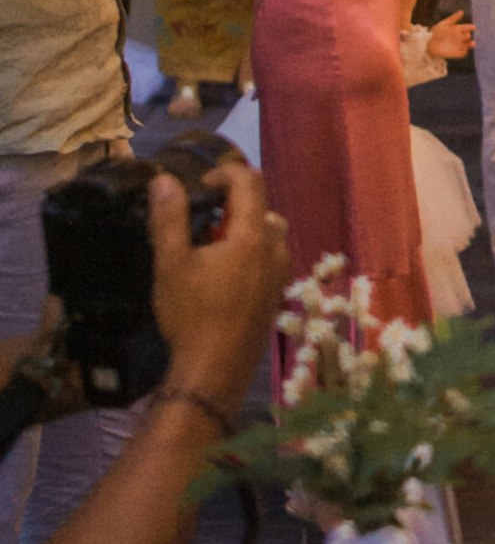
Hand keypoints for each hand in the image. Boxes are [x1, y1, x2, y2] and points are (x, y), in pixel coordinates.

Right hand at [148, 159, 289, 411]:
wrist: (215, 370)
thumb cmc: (191, 315)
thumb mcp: (171, 264)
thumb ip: (169, 218)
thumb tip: (164, 180)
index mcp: (254, 236)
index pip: (250, 181)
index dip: (225, 172)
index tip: (201, 185)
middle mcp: (276, 250)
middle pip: (260, 207)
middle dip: (231, 205)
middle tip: (200, 221)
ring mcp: (280, 275)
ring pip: (266, 234)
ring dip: (240, 231)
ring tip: (207, 250)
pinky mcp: (277, 295)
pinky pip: (268, 259)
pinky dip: (248, 253)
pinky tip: (221, 277)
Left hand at [426, 11, 473, 61]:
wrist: (428, 43)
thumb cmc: (436, 32)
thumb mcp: (445, 23)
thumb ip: (454, 18)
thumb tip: (462, 11)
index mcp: (457, 29)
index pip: (467, 28)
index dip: (470, 27)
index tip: (473, 27)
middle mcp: (459, 37)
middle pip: (467, 36)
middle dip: (468, 36)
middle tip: (467, 35)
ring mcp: (458, 45)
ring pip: (468, 45)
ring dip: (470, 44)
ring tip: (472, 43)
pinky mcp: (456, 53)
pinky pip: (463, 53)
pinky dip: (465, 52)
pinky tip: (464, 50)